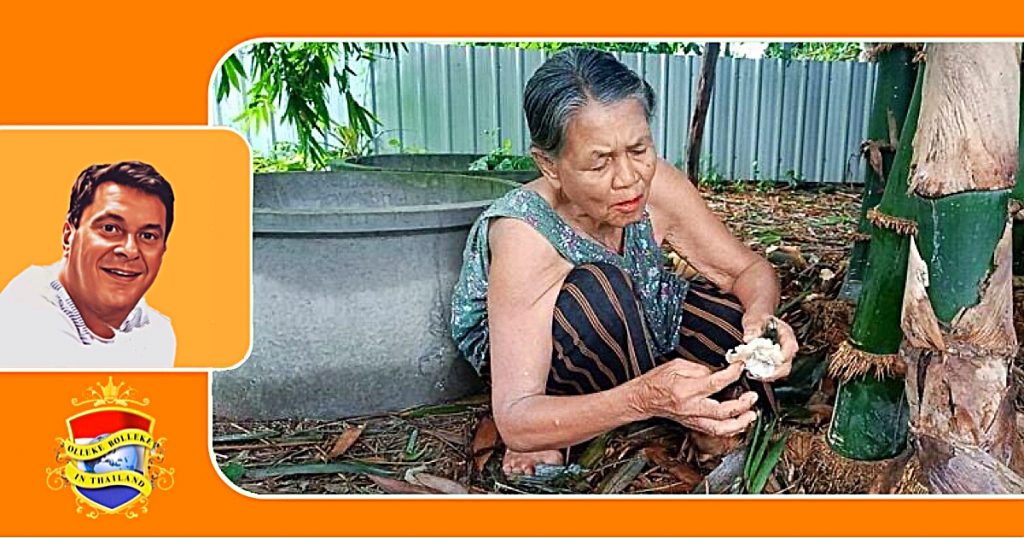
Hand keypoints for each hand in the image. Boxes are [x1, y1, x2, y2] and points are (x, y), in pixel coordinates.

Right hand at [633, 360, 757, 436]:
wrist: (643, 399)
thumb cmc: (657, 381)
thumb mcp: (677, 365)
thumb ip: (700, 369)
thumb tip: (719, 373)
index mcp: (686, 390)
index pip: (715, 383)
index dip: (732, 374)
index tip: (741, 367)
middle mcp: (691, 407)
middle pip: (722, 412)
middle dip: (742, 406)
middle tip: (752, 397)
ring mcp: (692, 419)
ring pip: (720, 428)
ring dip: (739, 424)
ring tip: (751, 416)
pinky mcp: (693, 425)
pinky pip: (715, 431)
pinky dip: (729, 428)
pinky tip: (738, 422)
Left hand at [740, 313, 797, 381]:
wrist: (757, 318)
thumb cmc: (758, 317)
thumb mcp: (754, 319)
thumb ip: (752, 328)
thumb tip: (748, 338)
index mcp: (786, 334)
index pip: (790, 347)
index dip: (783, 356)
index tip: (772, 361)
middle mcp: (787, 346)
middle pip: (787, 363)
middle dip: (775, 372)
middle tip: (761, 375)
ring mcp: (782, 355)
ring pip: (781, 370)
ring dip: (769, 375)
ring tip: (755, 375)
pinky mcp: (774, 361)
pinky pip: (773, 371)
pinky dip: (765, 374)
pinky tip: (753, 373)